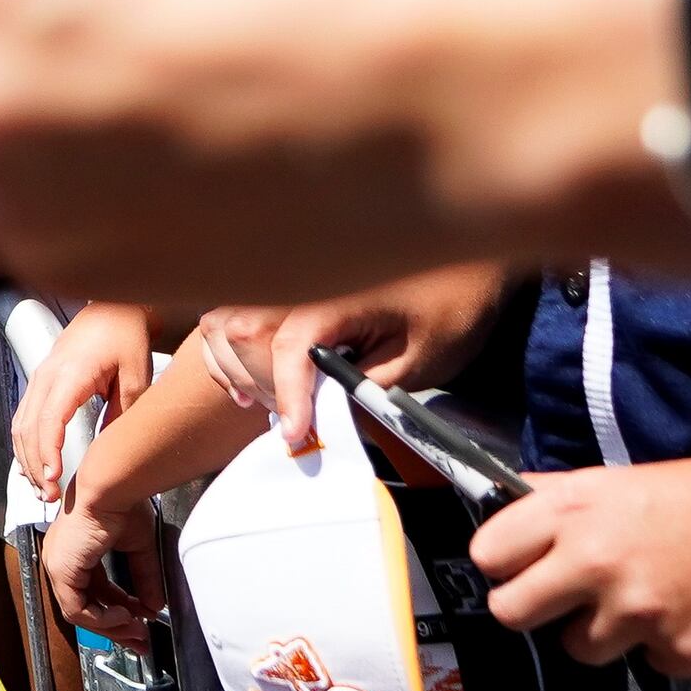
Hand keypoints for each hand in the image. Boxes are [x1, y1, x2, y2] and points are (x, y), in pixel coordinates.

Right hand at [14, 303, 153, 500]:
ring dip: (26, 458)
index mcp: (69, 374)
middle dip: (33, 465)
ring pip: (20, 425)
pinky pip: (24, 417)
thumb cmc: (125, 335)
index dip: (47, 452)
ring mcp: (39, 379)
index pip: (48, 420)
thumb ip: (124, 411)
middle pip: (27, 428)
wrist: (113, 309)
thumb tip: (112, 447)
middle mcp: (46, 377)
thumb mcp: (137, 374)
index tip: (53, 478)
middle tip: (49, 496)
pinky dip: (25, 444)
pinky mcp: (41, 383)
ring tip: (40, 488)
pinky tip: (33, 463)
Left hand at [42, 495, 161, 642]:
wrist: (111, 490)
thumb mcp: (137, 547)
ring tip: (136, 628)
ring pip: (79, 613)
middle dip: (115, 627)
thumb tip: (154, 605)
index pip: (94, 593)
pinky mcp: (61, 570)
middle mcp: (62, 560)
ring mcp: (58, 566)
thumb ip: (144, 577)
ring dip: (111, 626)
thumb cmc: (121, 504)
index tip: (141, 622)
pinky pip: (77, 609)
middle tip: (139, 639)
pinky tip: (124, 615)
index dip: (118, 611)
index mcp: (76, 552)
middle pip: (85, 607)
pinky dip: (101, 618)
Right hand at [200, 263, 510, 447]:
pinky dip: (225, 346)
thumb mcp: (420, 359)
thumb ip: (366, 386)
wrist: (465, 257)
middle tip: (292, 422)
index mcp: (335, 297)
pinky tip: (243, 376)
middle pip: (243, 333)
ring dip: (234, 366)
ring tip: (258, 400)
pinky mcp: (286, 283)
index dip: (287, 395)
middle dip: (260, 384)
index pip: (290, 348)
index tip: (295, 434)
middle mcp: (300, 282)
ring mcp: (288, 279)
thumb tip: (324, 412)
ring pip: (224, 321)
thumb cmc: (449, 307)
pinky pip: (230, 312)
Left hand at [473, 430, 690, 672]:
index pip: (488, 553)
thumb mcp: (621, 483)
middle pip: (510, 611)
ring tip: (651, 600)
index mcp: (573, 509)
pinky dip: (666, 647)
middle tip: (568, 599)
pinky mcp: (679, 653)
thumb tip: (510, 519)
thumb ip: (559, 505)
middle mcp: (593, 561)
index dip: (505, 563)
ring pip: (578, 648)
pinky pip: (647, 662)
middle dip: (535, 609)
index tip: (522, 566)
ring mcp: (636, 612)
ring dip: (606, 633)